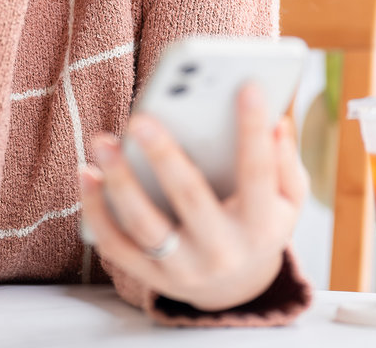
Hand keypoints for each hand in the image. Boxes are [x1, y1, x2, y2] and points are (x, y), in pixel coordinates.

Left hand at [78, 83, 306, 312]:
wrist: (236, 290)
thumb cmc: (261, 225)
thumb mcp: (288, 201)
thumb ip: (286, 162)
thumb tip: (278, 122)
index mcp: (261, 227)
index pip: (258, 174)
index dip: (253, 130)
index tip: (247, 85)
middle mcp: (222, 251)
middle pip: (191, 199)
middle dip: (164, 156)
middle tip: (141, 119)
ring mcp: (183, 267)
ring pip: (145, 225)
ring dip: (120, 182)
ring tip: (102, 141)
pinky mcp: (150, 275)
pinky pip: (117, 244)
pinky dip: (97, 210)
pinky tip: (87, 173)